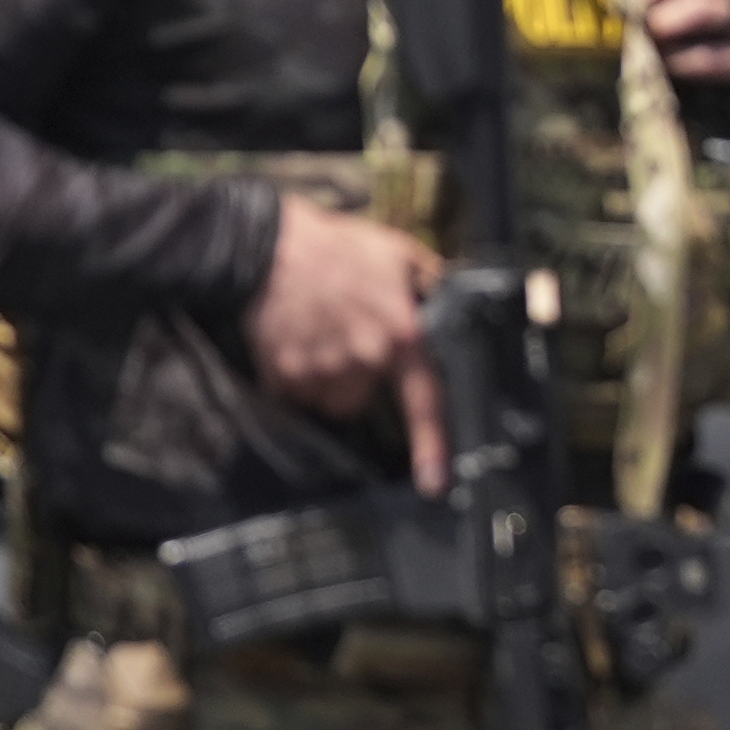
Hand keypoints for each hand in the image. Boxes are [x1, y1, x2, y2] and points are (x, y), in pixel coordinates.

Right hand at [246, 195, 447, 492]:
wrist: (270, 246)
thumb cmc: (340, 247)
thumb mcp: (400, 254)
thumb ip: (432, 285)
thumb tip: (459, 299)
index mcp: (401, 336)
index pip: (424, 401)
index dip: (431, 446)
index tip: (434, 483)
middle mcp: (363, 360)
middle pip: (362, 400)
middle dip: (357, 378)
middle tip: (346, 337)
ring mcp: (319, 371)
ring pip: (329, 399)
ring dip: (326, 380)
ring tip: (319, 336)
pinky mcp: (281, 374)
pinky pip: (294, 393)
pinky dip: (294, 375)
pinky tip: (294, 340)